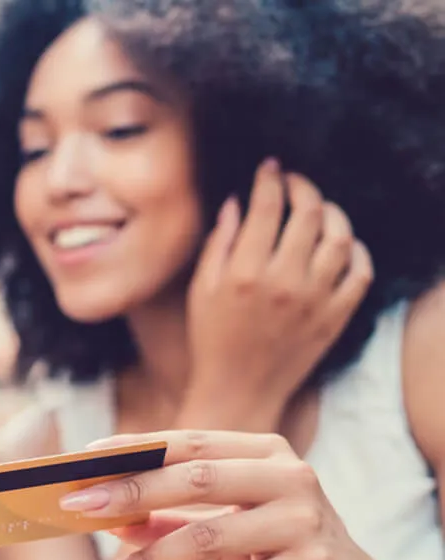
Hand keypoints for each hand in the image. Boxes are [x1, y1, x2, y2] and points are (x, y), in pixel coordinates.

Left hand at [63, 430, 387, 559]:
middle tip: (75, 509)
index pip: (190, 441)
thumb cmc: (276, 550)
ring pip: (208, 538)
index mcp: (268, 453)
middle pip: (195, 480)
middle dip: (129, 494)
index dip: (135, 449)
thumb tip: (107, 518)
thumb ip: (171, 518)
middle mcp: (292, 478)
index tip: (82, 460)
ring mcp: (307, 524)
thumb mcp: (226, 526)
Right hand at [183, 160, 372, 429]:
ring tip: (320, 209)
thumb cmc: (211, 340)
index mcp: (245, 272)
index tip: (270, 169)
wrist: (238, 391)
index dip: (270, 179)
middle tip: (295, 182)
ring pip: (340, 237)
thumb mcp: (200, 291)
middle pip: (308, 213)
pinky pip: (360, 272)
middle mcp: (284, 281)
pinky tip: (343, 244)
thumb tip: (234, 204)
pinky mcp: (335, 316)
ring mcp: (315, 299)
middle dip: (302, 187)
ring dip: (333, 213)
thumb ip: (217, 244)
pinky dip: (357, 251)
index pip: (267, 207)